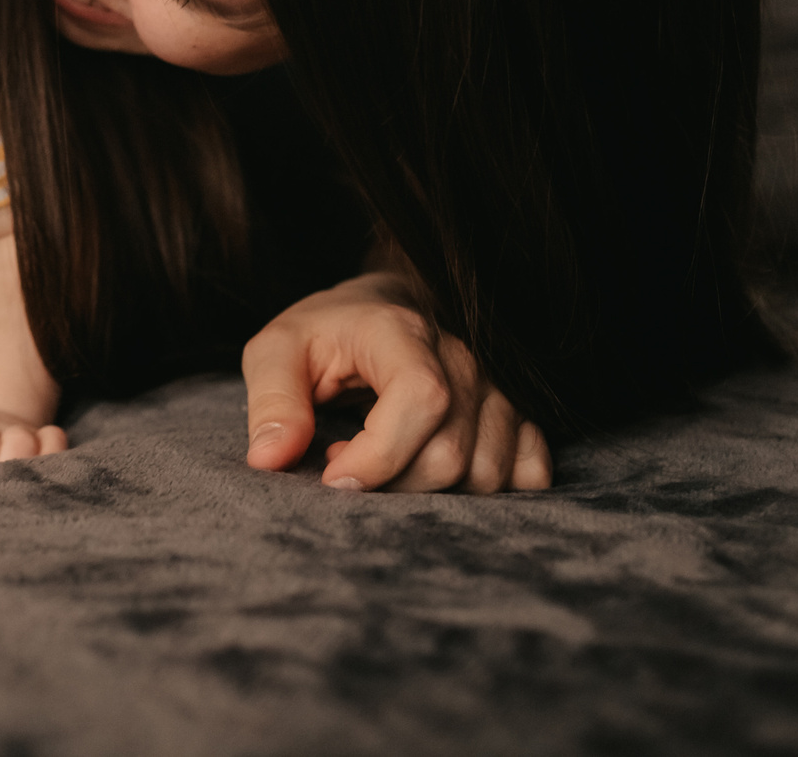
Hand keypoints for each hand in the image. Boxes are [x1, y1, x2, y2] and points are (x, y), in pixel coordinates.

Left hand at [240, 273, 552, 493]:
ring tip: (388, 459)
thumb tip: (269, 460)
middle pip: (452, 451)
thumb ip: (272, 402)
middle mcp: (462, 355)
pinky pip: (528, 471)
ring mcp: (497, 385)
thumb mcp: (276, 351)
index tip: (333, 476)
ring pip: (489, 472)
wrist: (379, 307)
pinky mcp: (519, 412)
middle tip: (346, 461)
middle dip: (393, 484)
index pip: (421, 400)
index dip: (380, 456)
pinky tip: (438, 469)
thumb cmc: (325, 333)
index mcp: (401, 331)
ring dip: (433, 490)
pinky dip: (483, 488)